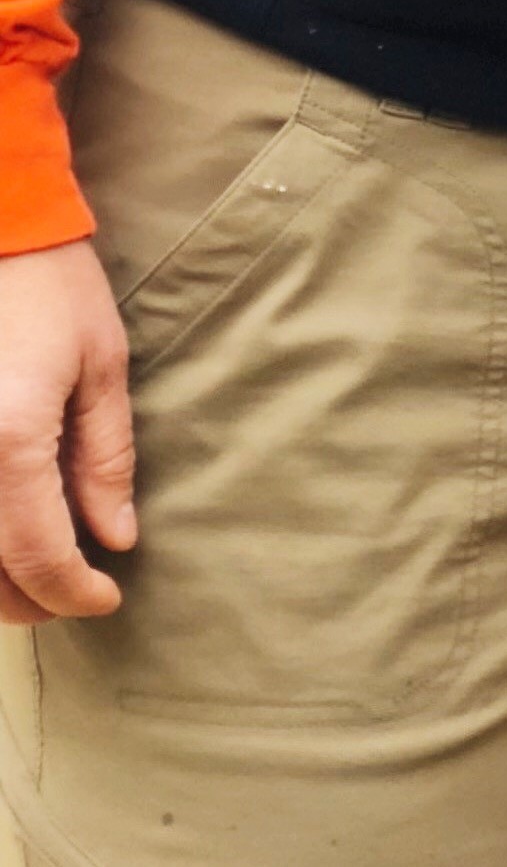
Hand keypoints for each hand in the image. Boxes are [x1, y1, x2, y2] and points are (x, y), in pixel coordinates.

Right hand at [0, 241, 134, 620]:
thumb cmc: (50, 285)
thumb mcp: (101, 363)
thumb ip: (105, 458)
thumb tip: (115, 538)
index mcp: (8, 440)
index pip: (38, 556)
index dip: (72, 592)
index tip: (106, 598)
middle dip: (31, 601)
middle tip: (75, 594)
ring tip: (38, 573)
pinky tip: (3, 537)